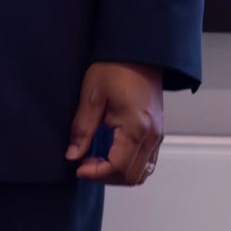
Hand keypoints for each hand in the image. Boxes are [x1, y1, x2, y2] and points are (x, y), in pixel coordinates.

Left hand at [66, 61, 163, 185]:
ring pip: (141, 172)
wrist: (138, 54)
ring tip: (96, 158)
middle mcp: (151, 136)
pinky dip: (128, 165)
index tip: (78, 168)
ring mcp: (157, 136)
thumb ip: (82, 128)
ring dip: (118, 173)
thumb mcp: (91, 96)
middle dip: (106, 176)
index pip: (118, 167)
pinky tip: (110, 152)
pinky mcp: (157, 133)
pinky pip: (146, 161)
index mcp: (136, 127)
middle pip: (132, 177)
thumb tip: (72, 155)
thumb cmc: (115, 68)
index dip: (95, 173)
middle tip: (85, 163)